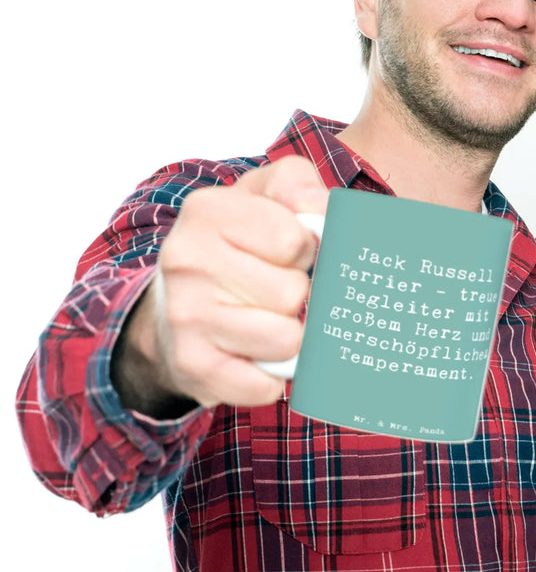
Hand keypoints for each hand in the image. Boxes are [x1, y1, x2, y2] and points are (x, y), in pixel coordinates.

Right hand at [112, 156, 327, 412]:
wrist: (175, 305)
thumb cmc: (238, 245)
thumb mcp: (266, 195)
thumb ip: (299, 186)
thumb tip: (323, 213)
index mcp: (207, 210)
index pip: (295, 241)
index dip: (304, 250)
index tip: (284, 252)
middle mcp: (186, 260)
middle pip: (293, 293)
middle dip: (296, 293)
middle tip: (270, 288)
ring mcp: (185, 316)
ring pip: (287, 340)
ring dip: (289, 335)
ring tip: (264, 318)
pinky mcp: (192, 366)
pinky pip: (266, 385)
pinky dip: (272, 376)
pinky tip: (253, 354)